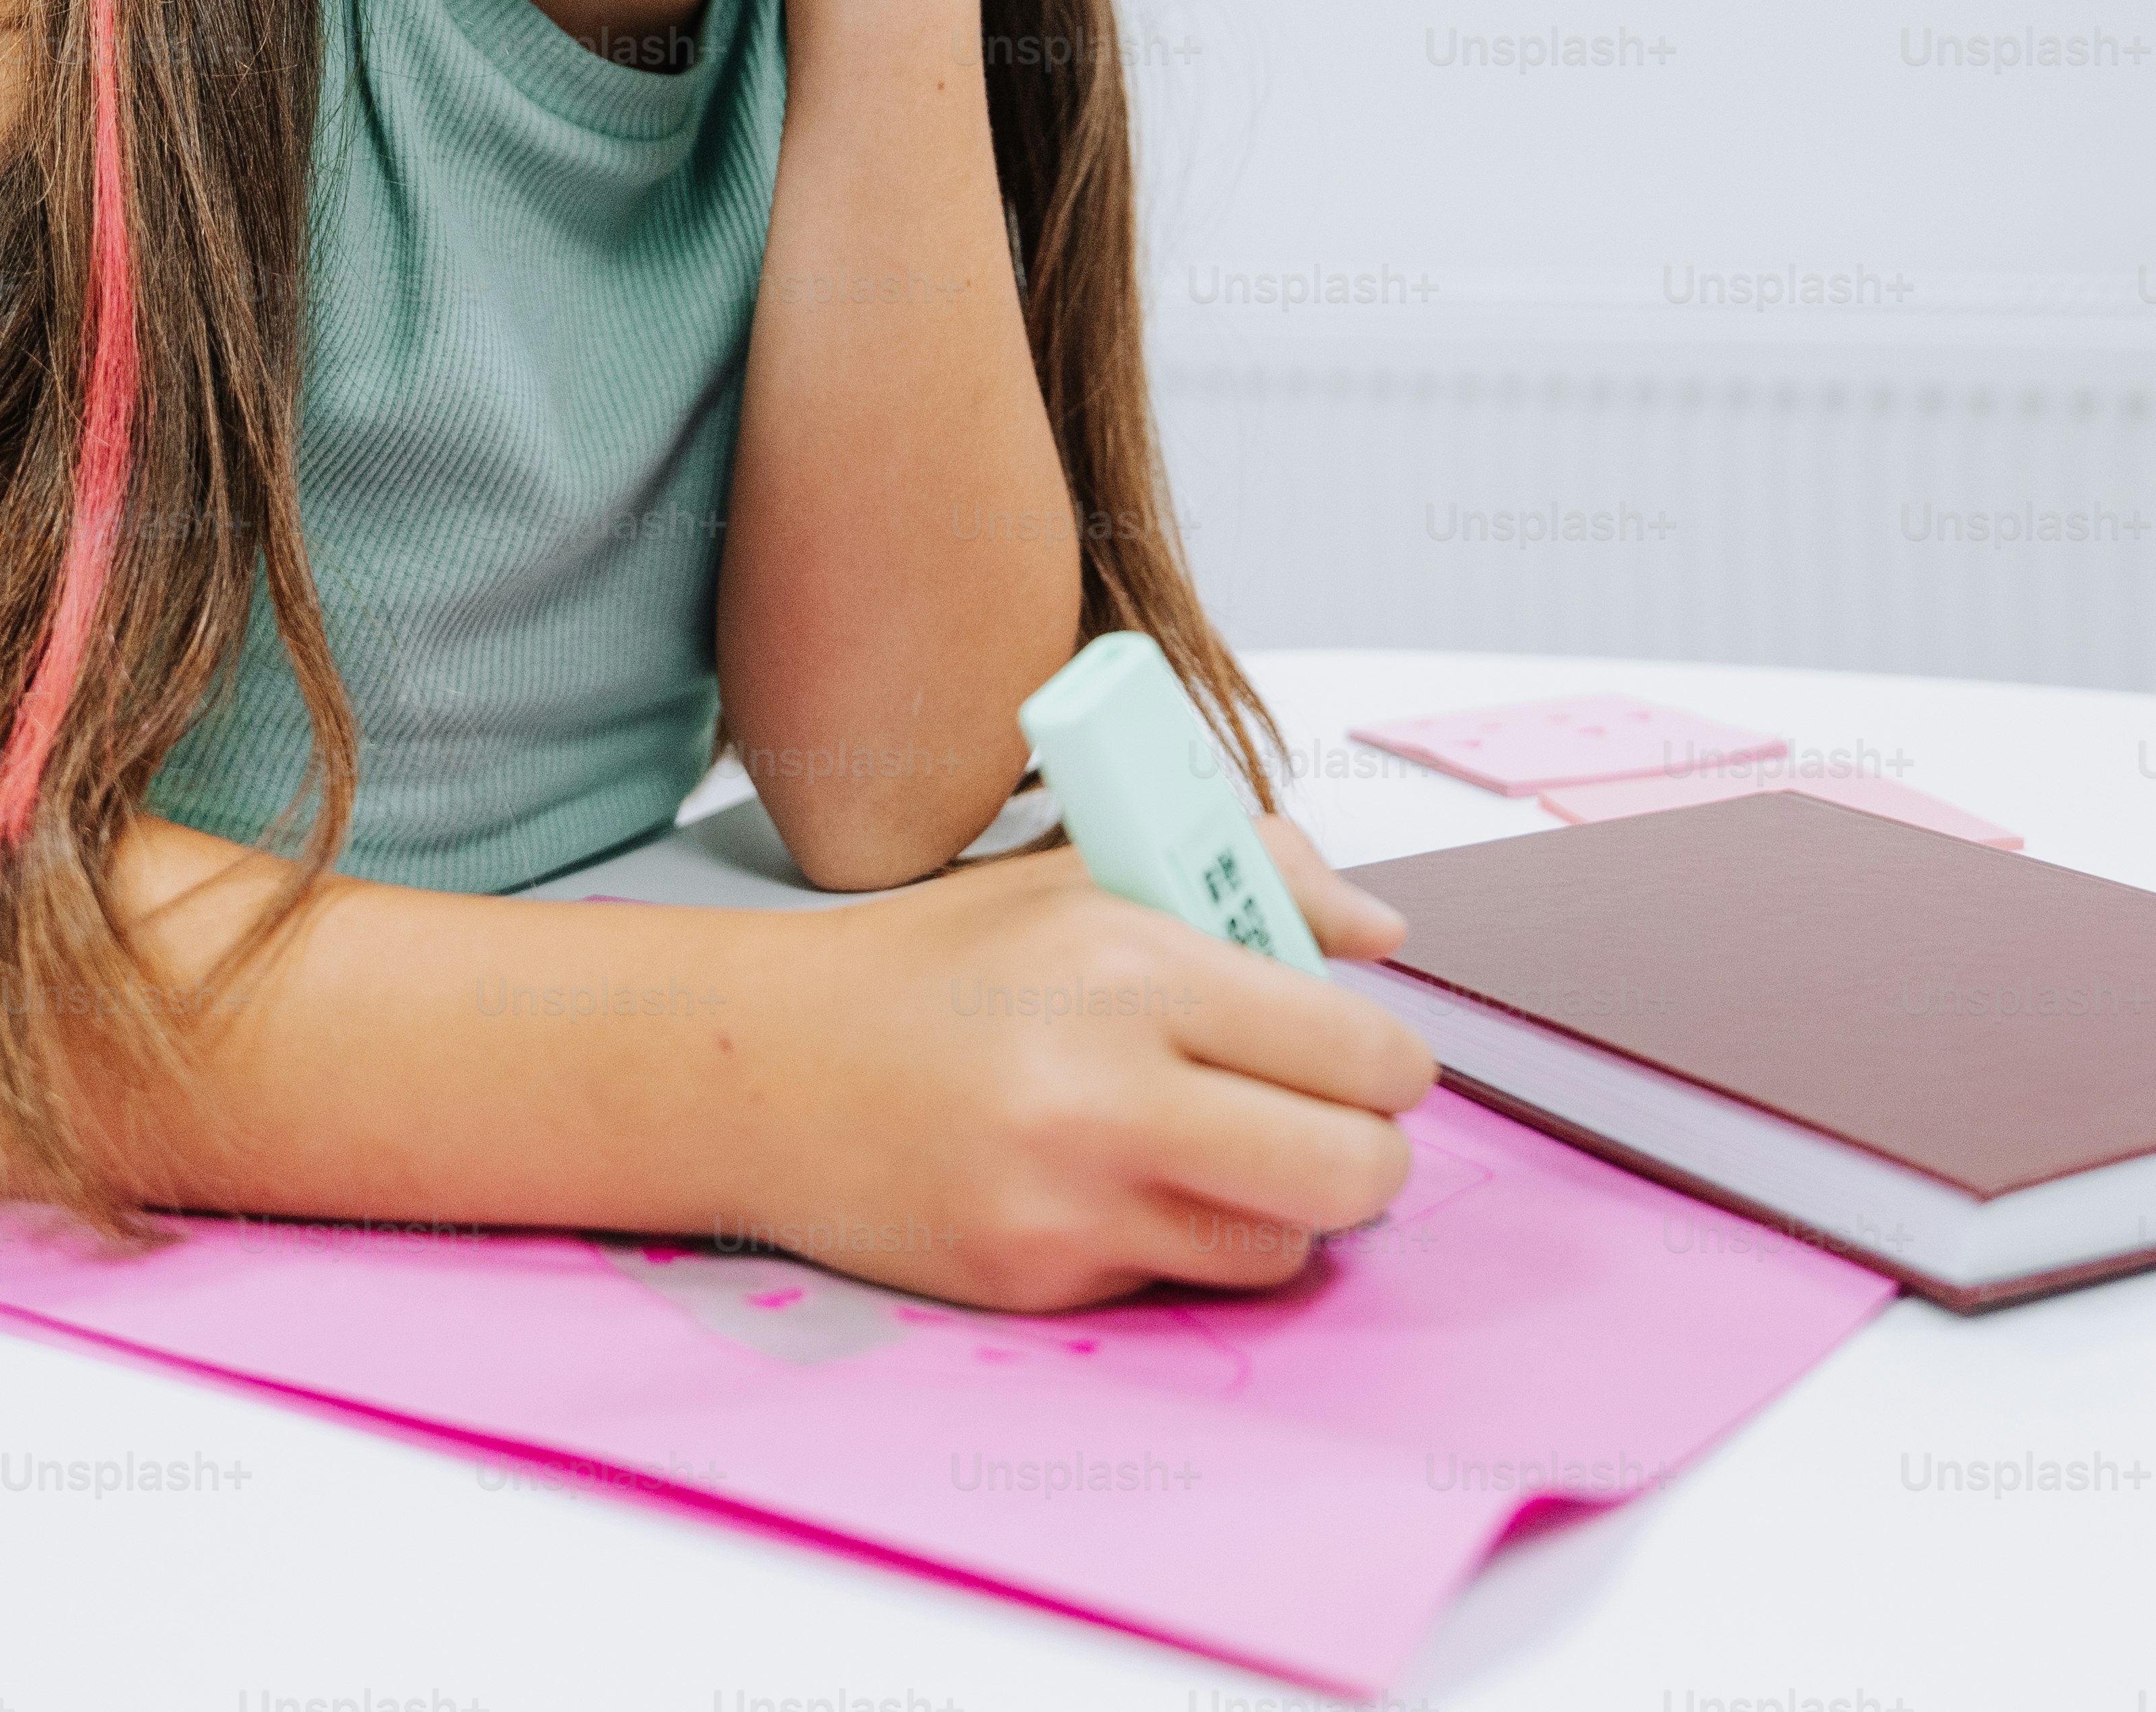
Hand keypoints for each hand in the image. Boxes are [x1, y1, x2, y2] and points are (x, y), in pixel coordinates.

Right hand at [723, 813, 1432, 1311]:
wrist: (763, 1068)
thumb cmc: (932, 965)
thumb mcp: (1086, 873)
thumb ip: (1252, 877)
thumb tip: (1383, 936)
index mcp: (1129, 963)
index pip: (1358, 1052)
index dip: (1392, 1063)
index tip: (1371, 1059)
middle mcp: (1104, 1089)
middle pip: (1355, 1173)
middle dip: (1371, 1154)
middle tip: (1336, 1125)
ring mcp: (1067, 1203)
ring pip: (1281, 1247)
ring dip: (1282, 1208)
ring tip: (1222, 1150)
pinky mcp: (1035, 1282)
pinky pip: (1179, 1282)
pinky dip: (1180, 1239)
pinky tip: (1118, 1181)